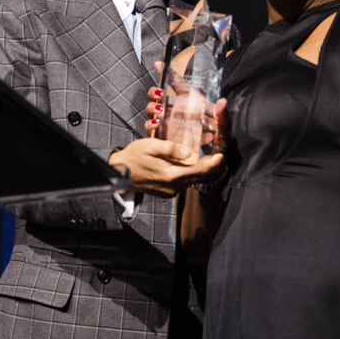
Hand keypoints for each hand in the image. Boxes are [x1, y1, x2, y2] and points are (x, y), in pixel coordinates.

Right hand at [109, 137, 225, 197]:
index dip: (214, 164)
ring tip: (206, 158)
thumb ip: (172, 149)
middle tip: (218, 156)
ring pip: (191, 180)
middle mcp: (174, 187)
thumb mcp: (151, 146)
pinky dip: (189, 174)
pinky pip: (183, 182)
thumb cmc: (132, 158)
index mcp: (172, 176)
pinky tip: (188, 165)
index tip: (222, 156)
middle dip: (210, 167)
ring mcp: (170, 191)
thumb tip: (189, 151)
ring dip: (199, 170)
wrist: (118, 174)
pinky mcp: (167, 192)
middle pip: (198, 177)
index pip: (200, 171)